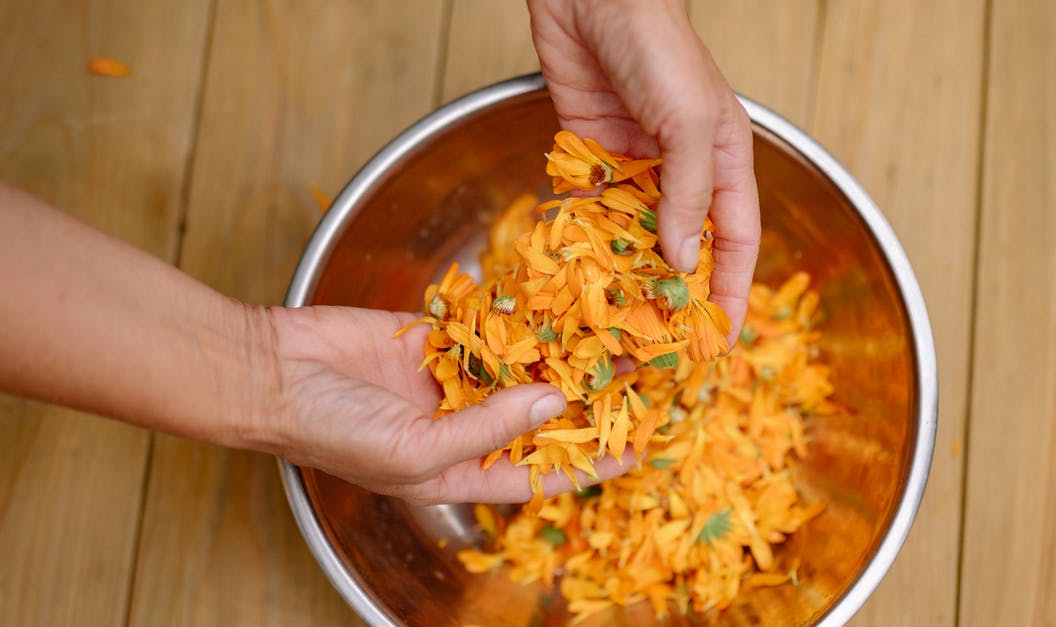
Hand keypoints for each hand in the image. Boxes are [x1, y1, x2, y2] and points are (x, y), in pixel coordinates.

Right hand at [255, 306, 632, 504]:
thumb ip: (488, 429)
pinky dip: (517, 319)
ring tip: (612, 336)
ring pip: (517, 368)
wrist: (271, 372)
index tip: (633, 450)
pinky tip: (559, 304)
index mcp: (456, 470)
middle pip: (535, 416)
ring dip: (559, 355)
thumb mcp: (415, 449)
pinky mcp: (432, 336)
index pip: (535, 472)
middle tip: (635, 377)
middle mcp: (458, 425)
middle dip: (583, 400)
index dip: (585, 464)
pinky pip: (486, 328)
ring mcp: (446, 378)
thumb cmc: (332, 430)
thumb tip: (553, 406)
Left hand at [528, 0, 760, 336]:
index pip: (735, 241)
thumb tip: (683, 263)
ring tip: (612, 323)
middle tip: (658, 343)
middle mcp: (681, 169)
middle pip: (683, 246)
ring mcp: (634, 164)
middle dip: (673, 294)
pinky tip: (575, 274)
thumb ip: (688, 195)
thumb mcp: (688, 124)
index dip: (732, 291)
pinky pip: (590, 209)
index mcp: (723, 161)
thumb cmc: (658, 47)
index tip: (722, 340)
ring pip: (633, 235)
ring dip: (624, 275)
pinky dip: (584, 240)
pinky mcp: (589, 155)